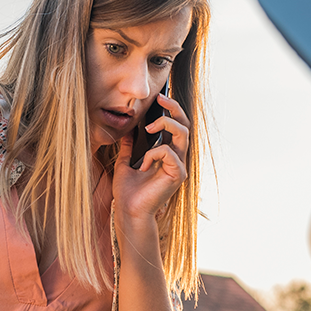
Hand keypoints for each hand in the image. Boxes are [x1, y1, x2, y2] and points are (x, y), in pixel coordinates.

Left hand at [113, 91, 189, 225]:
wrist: (128, 212)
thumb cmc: (127, 193)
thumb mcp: (125, 163)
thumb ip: (129, 147)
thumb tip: (128, 131)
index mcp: (167, 156)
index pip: (176, 127)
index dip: (171, 111)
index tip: (158, 99)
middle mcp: (177, 159)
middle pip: (185, 125)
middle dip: (174, 108)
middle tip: (160, 99)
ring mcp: (179, 167)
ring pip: (183, 133)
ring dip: (165, 124)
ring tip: (148, 128)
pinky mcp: (178, 175)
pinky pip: (169, 152)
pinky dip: (153, 154)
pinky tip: (143, 166)